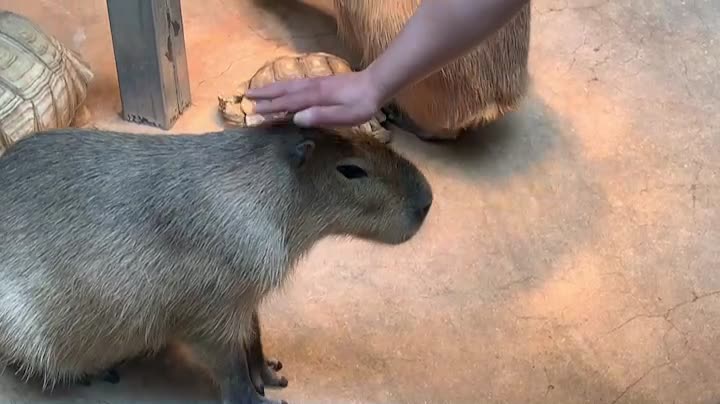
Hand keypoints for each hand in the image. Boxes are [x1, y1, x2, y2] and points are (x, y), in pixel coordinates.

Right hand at [245, 69, 383, 127]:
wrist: (376, 84)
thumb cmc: (362, 104)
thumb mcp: (345, 115)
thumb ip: (321, 116)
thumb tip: (296, 118)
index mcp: (315, 97)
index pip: (288, 103)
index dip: (270, 107)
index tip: (253, 111)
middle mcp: (312, 87)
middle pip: (284, 90)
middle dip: (265, 94)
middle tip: (246, 95)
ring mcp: (316, 82)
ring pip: (289, 84)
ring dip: (272, 87)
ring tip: (258, 90)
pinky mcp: (321, 82)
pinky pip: (296, 83)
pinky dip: (284, 85)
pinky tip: (283, 87)